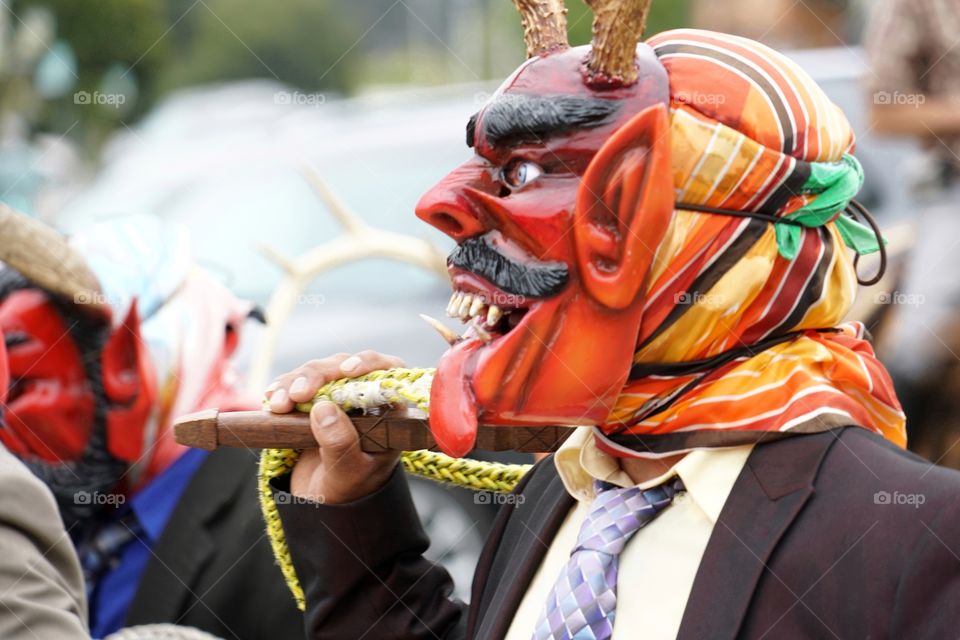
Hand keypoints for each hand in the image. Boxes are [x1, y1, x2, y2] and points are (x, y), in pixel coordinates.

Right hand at [265, 351, 404, 503]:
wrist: (324, 502)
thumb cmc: (349, 488)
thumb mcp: (348, 473)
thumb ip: (341, 444)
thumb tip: (324, 408)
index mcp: (387, 412)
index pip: (388, 373)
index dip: (370, 363)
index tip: (348, 370)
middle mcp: (364, 397)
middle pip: (344, 367)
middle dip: (319, 376)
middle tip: (297, 395)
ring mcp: (337, 396)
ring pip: (318, 372)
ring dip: (295, 382)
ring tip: (278, 404)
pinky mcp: (312, 400)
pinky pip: (296, 384)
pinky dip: (282, 388)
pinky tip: (271, 399)